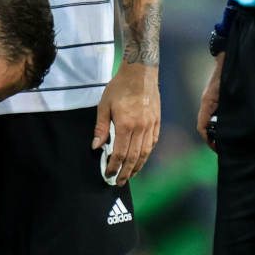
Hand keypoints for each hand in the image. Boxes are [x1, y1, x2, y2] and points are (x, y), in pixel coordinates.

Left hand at [94, 62, 159, 184]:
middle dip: (126, 172)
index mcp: (126, 124)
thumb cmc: (119, 87)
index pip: (120, 153)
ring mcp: (151, 125)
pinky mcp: (157, 121)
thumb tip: (96, 147)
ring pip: (145, 152)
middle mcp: (141, 128)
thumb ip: (101, 128)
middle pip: (134, 157)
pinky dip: (147, 153)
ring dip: (138, 166)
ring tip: (131, 175)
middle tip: (119, 182)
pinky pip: (153, 142)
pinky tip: (141, 159)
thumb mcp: (104, 105)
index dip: (114, 166)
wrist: (140, 72)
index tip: (108, 173)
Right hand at [197, 54, 222, 150]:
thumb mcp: (227, 94)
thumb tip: (226, 128)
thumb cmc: (227, 74)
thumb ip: (224, 109)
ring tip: (230, 138)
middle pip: (205, 126)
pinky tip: (232, 124)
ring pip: (211, 120)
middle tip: (227, 146)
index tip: (219, 149)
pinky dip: (221, 122)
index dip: (209, 140)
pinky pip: (216, 113)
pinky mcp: (217, 98)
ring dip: (218, 130)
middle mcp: (207, 104)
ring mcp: (212, 101)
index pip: (202, 128)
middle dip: (214, 138)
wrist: (228, 57)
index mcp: (207, 104)